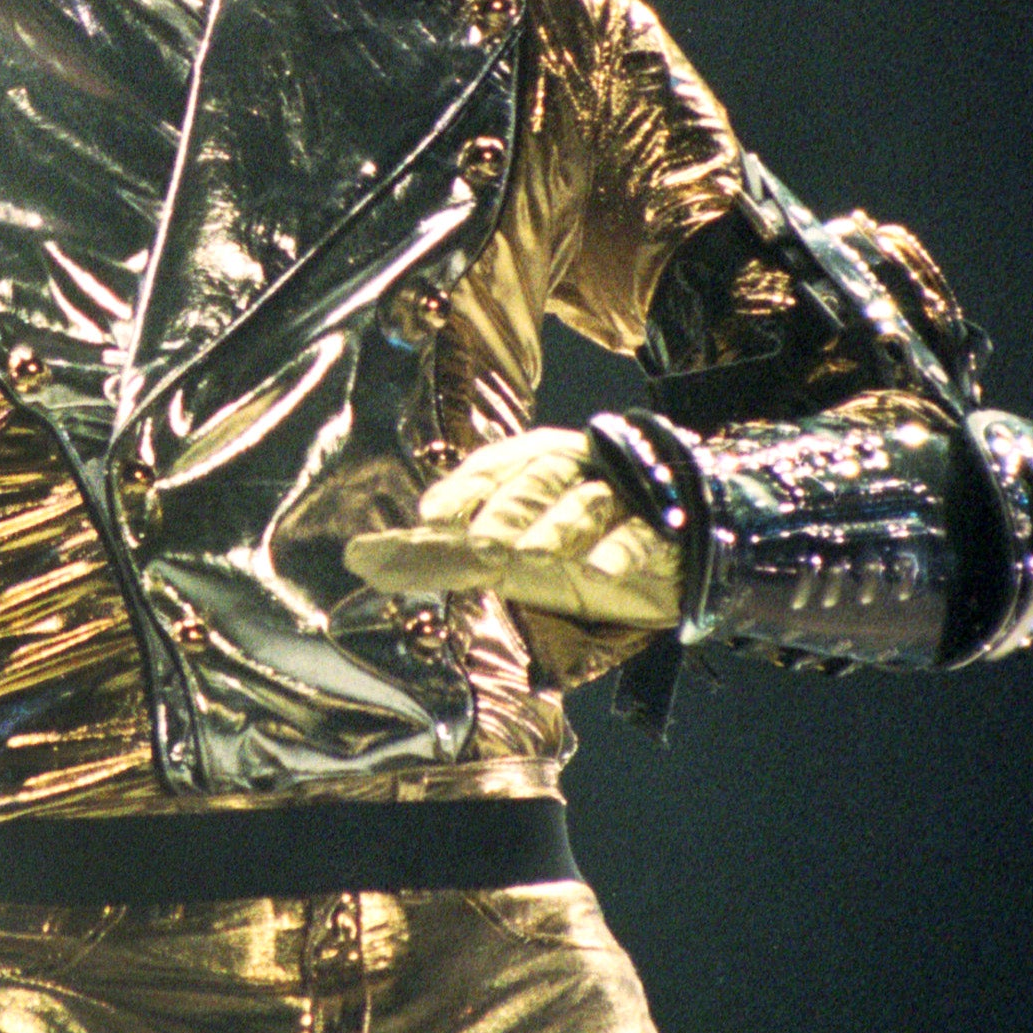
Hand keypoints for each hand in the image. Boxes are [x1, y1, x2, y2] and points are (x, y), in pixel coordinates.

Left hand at [344, 427, 685, 627]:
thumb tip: (357, 557)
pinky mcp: (666, 531)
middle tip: (482, 543)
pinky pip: (647, 533)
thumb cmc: (573, 546)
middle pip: (540, 476)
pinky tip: (602, 569)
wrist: (676, 553)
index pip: (498, 462)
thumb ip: (437, 554)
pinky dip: (623, 548)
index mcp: (539, 462)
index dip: (465, 484)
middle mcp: (580, 468)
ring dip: (557, 525)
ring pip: (589, 500)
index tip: (429, 514)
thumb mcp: (505, 556)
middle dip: (509, 508)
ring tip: (531, 554)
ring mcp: (625, 496)